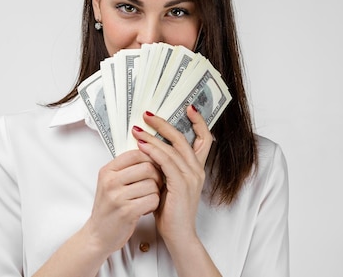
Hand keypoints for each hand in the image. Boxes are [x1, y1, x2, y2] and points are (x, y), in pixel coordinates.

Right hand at [83, 150, 162, 254]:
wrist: (98, 234)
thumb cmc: (108, 208)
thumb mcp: (110, 183)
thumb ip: (125, 168)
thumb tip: (149, 154)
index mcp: (107, 171)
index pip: (135, 154)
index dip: (149, 158)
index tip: (153, 166)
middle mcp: (110, 182)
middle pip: (147, 167)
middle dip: (157, 176)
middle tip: (154, 184)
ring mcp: (118, 197)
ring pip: (152, 184)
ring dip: (155, 193)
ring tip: (147, 198)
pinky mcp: (127, 212)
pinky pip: (152, 200)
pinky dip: (154, 204)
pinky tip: (146, 208)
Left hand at [131, 105, 213, 249]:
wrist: (178, 235)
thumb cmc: (171, 211)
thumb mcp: (168, 183)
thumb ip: (165, 166)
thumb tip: (149, 148)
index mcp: (196, 168)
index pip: (205, 139)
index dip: (199, 122)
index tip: (189, 107)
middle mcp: (197, 170)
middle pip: (183, 138)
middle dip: (164, 124)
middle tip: (147, 115)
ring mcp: (191, 177)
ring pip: (172, 148)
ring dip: (153, 137)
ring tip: (137, 130)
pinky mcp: (181, 185)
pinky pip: (167, 162)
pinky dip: (154, 152)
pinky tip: (142, 146)